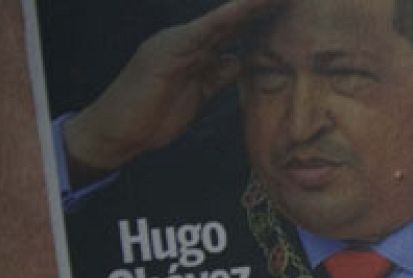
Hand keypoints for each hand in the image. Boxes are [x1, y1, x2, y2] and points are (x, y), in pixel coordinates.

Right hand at [63, 0, 281, 176]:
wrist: (119, 131)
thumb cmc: (154, 114)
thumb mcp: (198, 94)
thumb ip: (216, 75)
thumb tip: (237, 60)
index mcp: (196, 48)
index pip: (236, 27)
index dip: (263, 16)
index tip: (293, 6)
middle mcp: (188, 40)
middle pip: (234, 17)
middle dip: (262, 5)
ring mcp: (176, 43)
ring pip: (222, 19)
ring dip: (250, 5)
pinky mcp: (167, 53)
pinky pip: (201, 33)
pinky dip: (223, 20)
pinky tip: (244, 9)